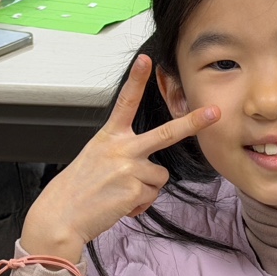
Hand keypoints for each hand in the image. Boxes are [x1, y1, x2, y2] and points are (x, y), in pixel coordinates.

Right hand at [19, 55, 219, 263]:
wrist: (62, 215)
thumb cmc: (78, 189)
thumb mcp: (96, 158)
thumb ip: (123, 154)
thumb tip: (149, 169)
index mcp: (109, 136)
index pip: (125, 103)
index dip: (136, 80)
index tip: (145, 60)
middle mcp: (121, 148)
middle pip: (166, 133)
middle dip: (193, 123)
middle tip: (214, 112)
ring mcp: (130, 169)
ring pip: (159, 177)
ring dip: (145, 189)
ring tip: (119, 194)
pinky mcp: (135, 190)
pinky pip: (152, 196)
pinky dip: (139, 204)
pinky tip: (119, 205)